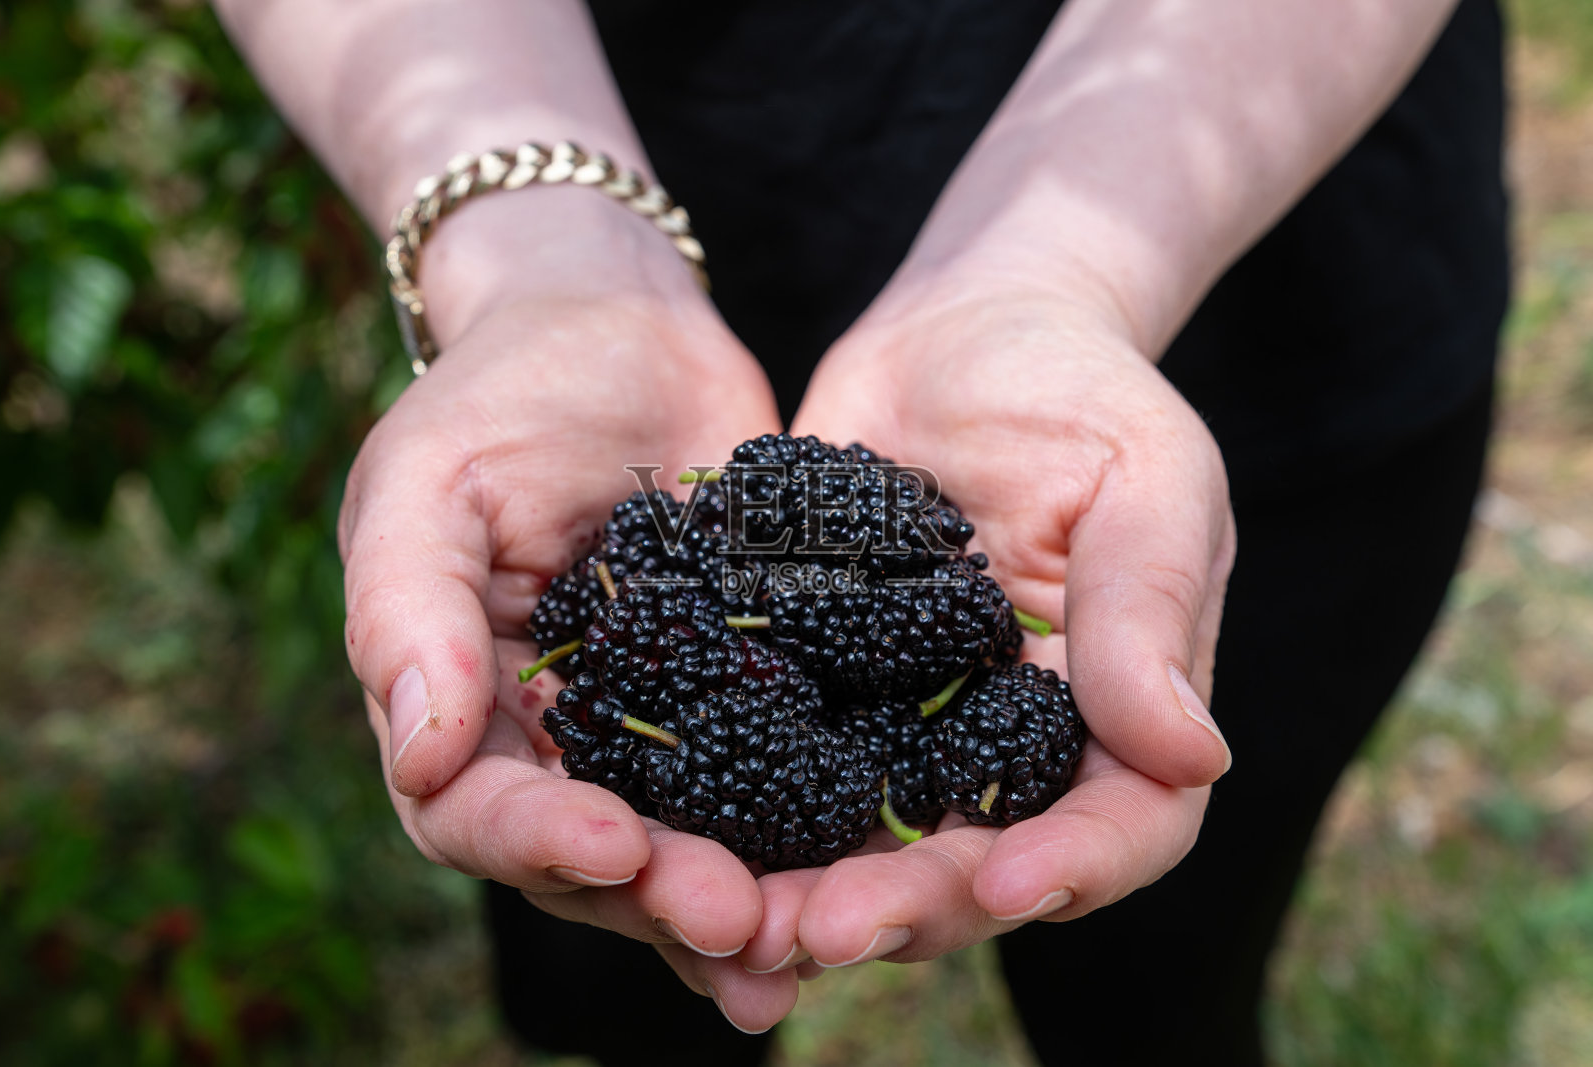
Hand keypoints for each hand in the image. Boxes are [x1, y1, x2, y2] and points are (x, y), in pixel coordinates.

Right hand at [339, 289, 797, 1030]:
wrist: (621, 325)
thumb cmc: (503, 391)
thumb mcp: (428, 480)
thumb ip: (406, 611)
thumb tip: (421, 757)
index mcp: (463, 704)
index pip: (478, 809)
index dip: (541, 842)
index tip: (619, 847)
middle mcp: (559, 740)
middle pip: (594, 858)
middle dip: (662, 897)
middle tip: (742, 921)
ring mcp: (661, 725)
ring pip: (690, 844)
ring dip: (743, 904)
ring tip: (808, 945)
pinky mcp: (752, 693)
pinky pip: (776, 779)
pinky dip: (811, 838)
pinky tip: (869, 875)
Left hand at [735, 292, 1233, 980]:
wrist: (962, 327)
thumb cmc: (1078, 387)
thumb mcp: (1143, 476)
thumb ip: (1150, 610)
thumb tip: (1193, 756)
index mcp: (1114, 712)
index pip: (1122, 824)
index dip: (1073, 868)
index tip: (1004, 882)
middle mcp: (1006, 744)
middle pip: (974, 863)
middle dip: (906, 908)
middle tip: (819, 931)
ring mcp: (904, 725)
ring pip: (863, 841)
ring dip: (803, 890)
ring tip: (733, 918)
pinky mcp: (813, 687)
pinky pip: (771, 764)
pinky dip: (728, 813)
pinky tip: (667, 833)